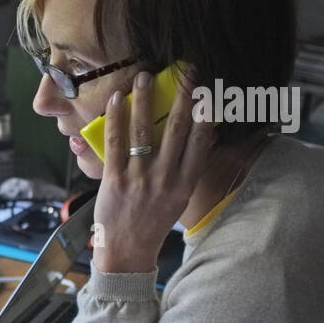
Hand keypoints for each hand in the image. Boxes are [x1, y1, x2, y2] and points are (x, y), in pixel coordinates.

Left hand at [91, 67, 213, 272]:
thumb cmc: (153, 222)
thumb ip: (187, 169)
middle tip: (184, 70)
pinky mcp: (115, 180)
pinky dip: (117, 119)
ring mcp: (140, 179)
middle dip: (181, 96)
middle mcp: (166, 178)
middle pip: (177, 129)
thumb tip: (201, 138)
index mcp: (186, 182)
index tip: (207, 88)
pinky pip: (116, 143)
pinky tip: (118, 99)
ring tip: (144, 75)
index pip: (201, 141)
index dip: (206, 112)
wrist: (127, 252)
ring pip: (144, 131)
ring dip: (145, 100)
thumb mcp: (179, 198)